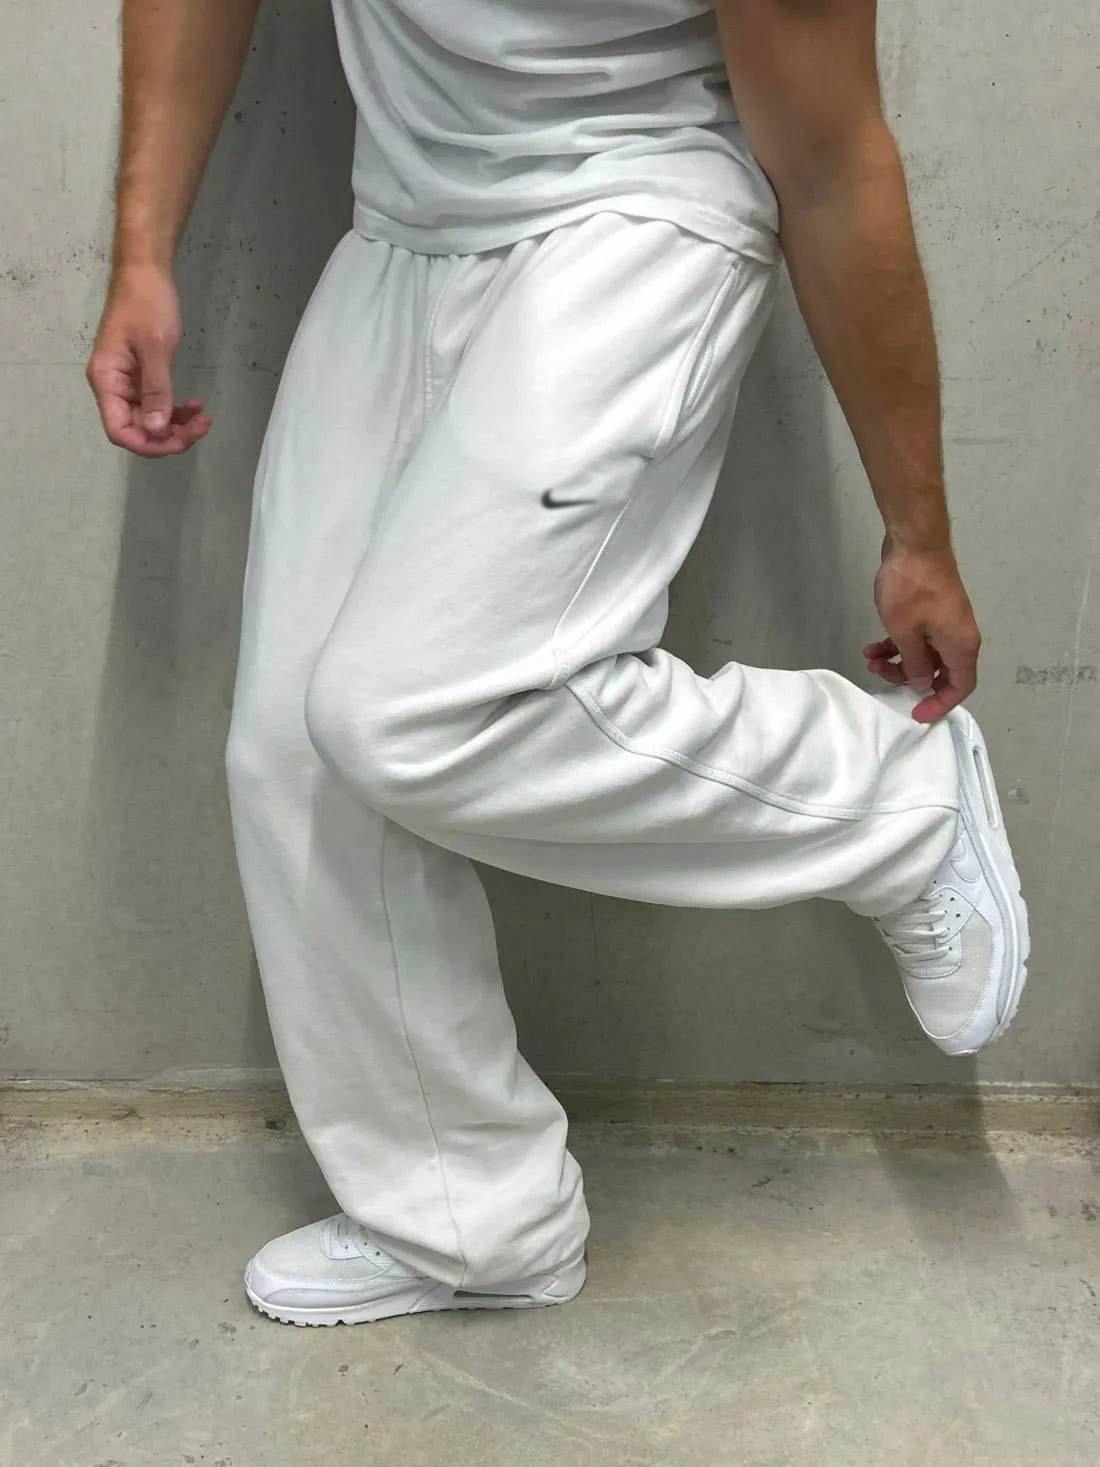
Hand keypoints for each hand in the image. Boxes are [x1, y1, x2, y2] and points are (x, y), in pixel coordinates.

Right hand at [86, 264, 210, 456]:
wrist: (146, 272)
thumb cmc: (147, 304)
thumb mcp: (155, 347)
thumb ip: (155, 390)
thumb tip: (157, 429)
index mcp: (106, 380)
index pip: (120, 430)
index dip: (149, 444)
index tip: (178, 442)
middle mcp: (111, 386)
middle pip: (136, 429)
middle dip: (169, 435)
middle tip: (202, 427)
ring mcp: (126, 382)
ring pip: (149, 420)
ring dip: (176, 425)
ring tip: (203, 418)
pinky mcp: (140, 376)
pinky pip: (155, 404)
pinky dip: (175, 410)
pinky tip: (194, 406)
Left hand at [865, 533, 980, 722]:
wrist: (915, 542)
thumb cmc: (911, 589)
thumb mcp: (906, 634)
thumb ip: (914, 664)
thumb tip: (921, 683)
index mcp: (962, 646)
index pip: (960, 686)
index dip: (940, 704)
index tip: (916, 713)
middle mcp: (959, 636)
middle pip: (939, 672)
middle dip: (908, 679)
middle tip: (879, 675)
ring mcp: (946, 621)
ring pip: (924, 654)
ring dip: (897, 660)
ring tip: (869, 659)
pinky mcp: (932, 609)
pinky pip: (918, 636)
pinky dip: (897, 643)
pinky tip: (872, 645)